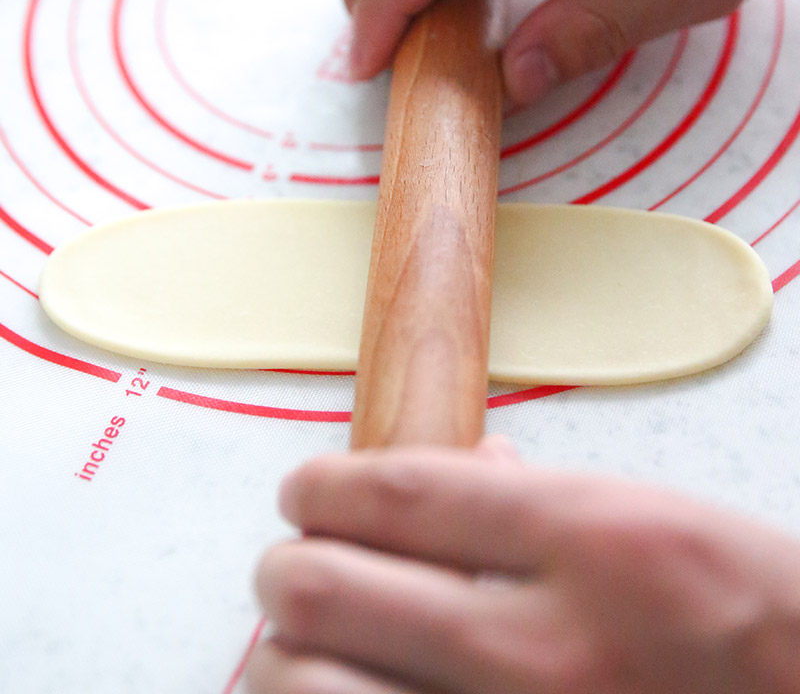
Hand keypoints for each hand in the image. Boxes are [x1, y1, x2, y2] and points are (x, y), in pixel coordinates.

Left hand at [246, 440, 799, 692]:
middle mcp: (547, 651)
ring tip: (308, 643)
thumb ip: (536, 492)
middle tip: (291, 565)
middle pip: (329, 591)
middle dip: (286, 571)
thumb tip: (465, 462)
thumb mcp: (649, 522)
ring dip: (286, 660)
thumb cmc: (743, 614)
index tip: (302, 490)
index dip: (325, 486)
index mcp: (592, 543)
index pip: (401, 493)